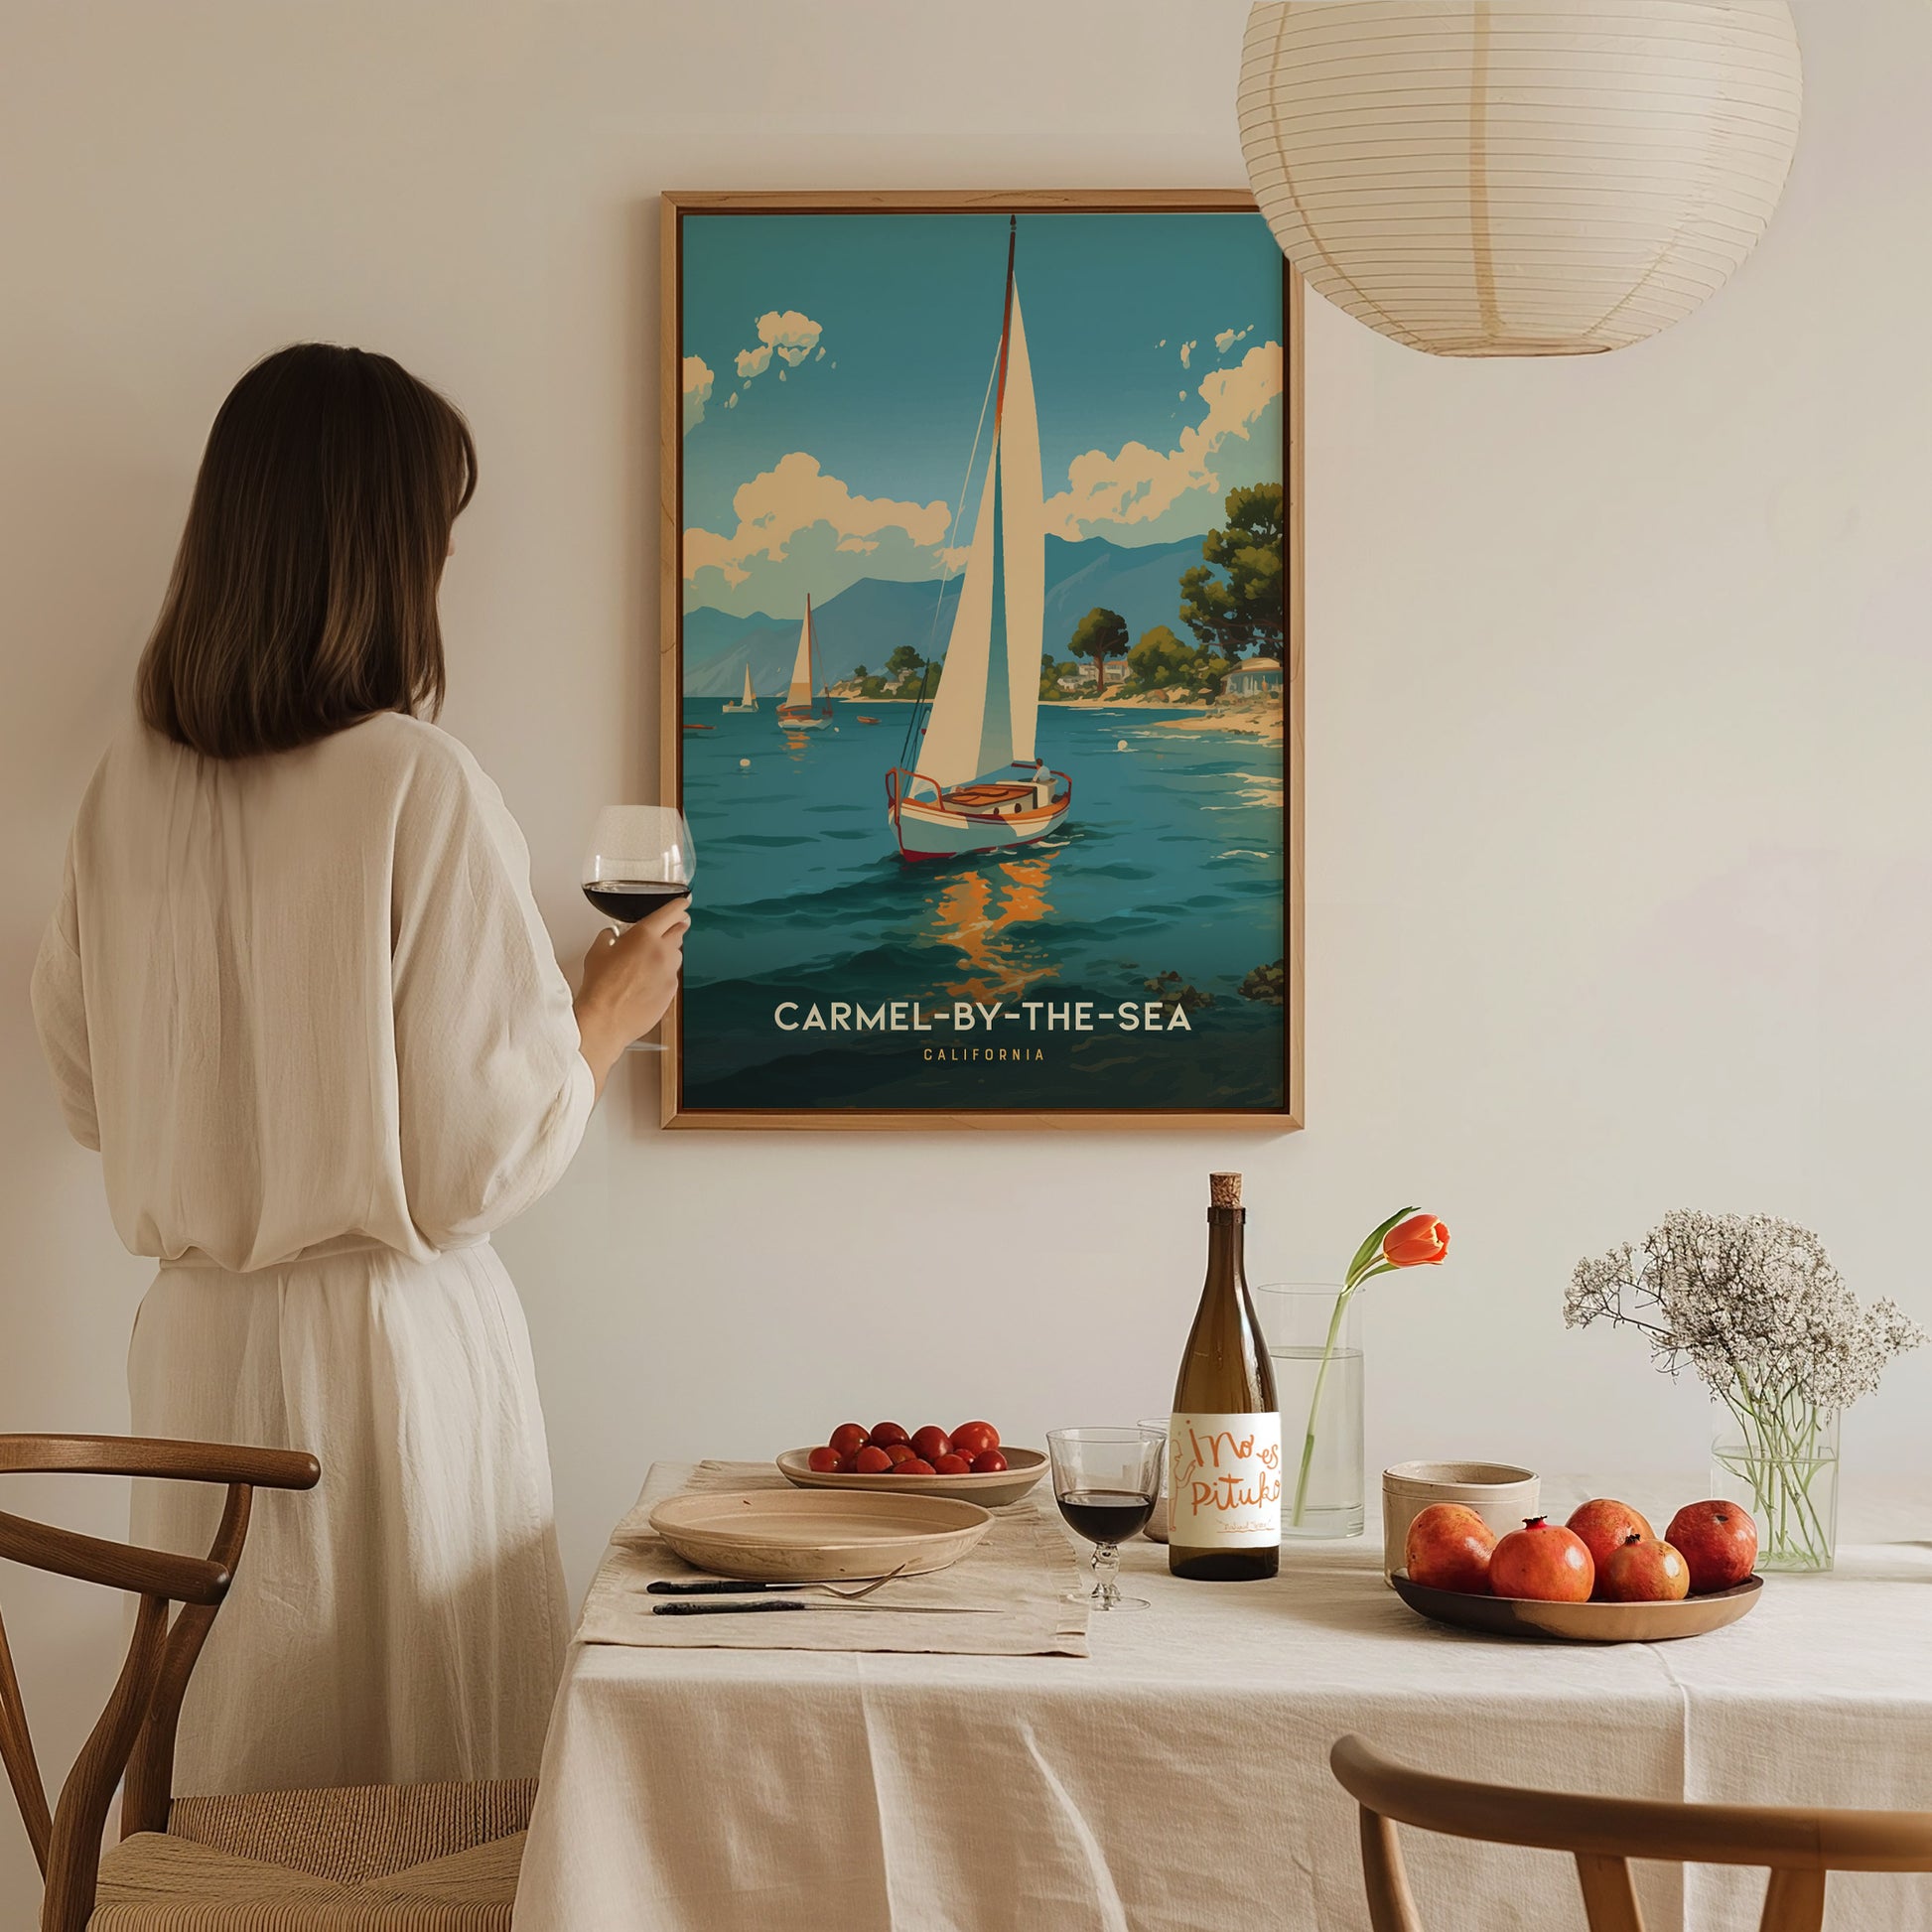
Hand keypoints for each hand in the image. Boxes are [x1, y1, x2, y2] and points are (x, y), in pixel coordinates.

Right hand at [574, 896, 689, 1094]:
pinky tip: (647, 982)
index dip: (679, 906)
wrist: (605, 1019)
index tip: (683, 903)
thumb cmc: (600, 987)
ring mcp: (670, 973)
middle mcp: (662, 952)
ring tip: (648, 962)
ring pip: (676, 955)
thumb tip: (612, 935)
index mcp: (644, 935)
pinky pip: (672, 976)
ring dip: (668, 953)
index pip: (670, 912)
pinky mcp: (672, 992)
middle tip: (669, 928)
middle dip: (675, 928)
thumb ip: (609, 937)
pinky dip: (664, 975)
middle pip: (679, 932)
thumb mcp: (597, 951)